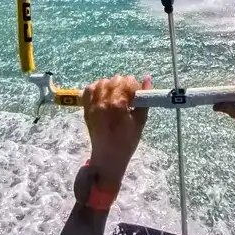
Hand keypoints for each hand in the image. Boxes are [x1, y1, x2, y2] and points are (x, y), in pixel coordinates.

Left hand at [81, 75, 151, 191]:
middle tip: (128, 97)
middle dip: (124, 85)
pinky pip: (89, 89)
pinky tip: (104, 95)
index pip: (128, 81)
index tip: (137, 97)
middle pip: (115, 79)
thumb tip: (148, 78)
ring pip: (102, 82)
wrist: (108, 156)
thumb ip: (144, 99)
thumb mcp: (141, 120)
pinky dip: (97, 88)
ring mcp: (93, 104)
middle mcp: (103, 101)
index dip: (135, 87)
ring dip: (111, 85)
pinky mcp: (86, 108)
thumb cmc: (128, 140)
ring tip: (116, 96)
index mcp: (118, 104)